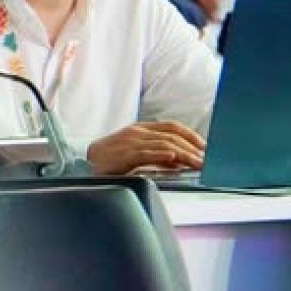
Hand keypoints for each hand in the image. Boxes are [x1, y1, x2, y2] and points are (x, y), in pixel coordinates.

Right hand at [87, 121, 205, 174]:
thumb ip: (156, 154)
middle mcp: (137, 132)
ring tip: (197, 164)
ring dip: (184, 154)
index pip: (172, 126)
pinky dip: (162, 154)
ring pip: (164, 144)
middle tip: (206, 160)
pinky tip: (173, 158)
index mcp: (141, 129)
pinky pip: (146, 152)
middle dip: (192, 148)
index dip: (191, 135)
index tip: (205, 147)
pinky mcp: (124, 154)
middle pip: (172, 136)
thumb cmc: (110, 159)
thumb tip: (177, 160)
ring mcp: (130, 142)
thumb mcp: (135, 153)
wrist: (83, 162)